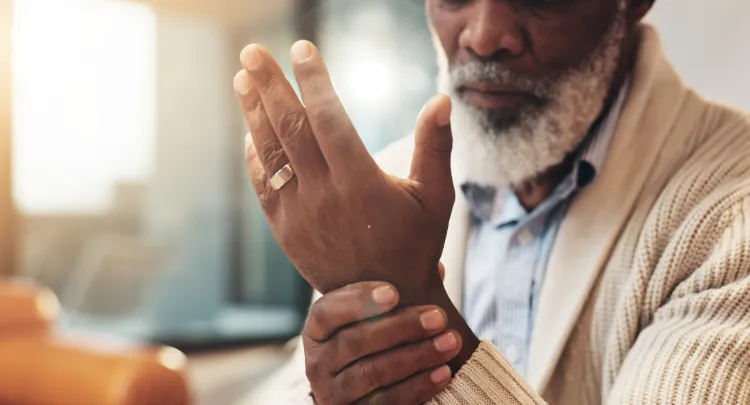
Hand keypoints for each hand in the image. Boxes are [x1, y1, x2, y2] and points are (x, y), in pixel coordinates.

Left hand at [234, 40, 478, 370]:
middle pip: (291, 130)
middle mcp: (325, 196)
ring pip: (271, 153)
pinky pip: (263, 184)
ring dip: (254, 113)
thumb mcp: (436, 197)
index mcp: (363, 183)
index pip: (330, 119)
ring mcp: (300, 214)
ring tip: (242, 78)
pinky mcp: (285, 230)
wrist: (385, 301)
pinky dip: (255, 155)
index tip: (303, 49)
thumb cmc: (416, 243)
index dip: (315, 81)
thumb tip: (442, 98)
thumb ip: (434, 146)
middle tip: (252, 51)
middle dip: (270, 86)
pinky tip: (251, 129)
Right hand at [303, 281, 461, 404]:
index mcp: (316, 332)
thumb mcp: (374, 320)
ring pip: (373, 373)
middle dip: (401, 327)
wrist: (367, 395)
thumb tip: (438, 270)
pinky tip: (443, 371)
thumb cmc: (374, 345)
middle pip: (355, 342)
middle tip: (438, 316)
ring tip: (450, 342)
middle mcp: (317, 364)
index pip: (326, 312)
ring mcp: (333, 394)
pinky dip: (418, 386)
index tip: (395, 292)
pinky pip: (387, 401)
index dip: (358, 301)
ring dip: (416, 356)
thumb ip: (397, 297)